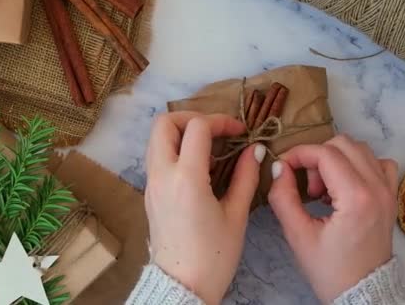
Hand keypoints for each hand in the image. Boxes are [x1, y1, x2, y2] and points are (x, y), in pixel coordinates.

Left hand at [145, 112, 265, 303]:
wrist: (182, 287)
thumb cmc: (214, 256)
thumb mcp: (236, 215)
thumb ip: (245, 177)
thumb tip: (254, 150)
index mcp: (186, 178)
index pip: (197, 127)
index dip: (221, 121)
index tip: (240, 132)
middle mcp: (162, 174)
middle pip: (164, 123)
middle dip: (192, 118)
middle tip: (216, 131)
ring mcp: (151, 184)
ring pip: (157, 139)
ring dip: (181, 134)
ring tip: (210, 150)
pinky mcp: (150, 194)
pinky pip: (158, 158)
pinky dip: (176, 151)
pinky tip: (200, 169)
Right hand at [268, 135, 398, 301]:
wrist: (362, 292)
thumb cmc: (330, 270)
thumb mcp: (298, 236)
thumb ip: (283, 197)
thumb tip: (278, 167)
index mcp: (357, 199)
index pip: (325, 153)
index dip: (299, 154)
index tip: (283, 167)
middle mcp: (378, 188)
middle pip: (343, 144)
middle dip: (317, 157)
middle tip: (307, 186)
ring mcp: (389, 190)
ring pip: (360, 149)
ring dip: (336, 160)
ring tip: (324, 189)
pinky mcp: (391, 196)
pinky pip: (378, 163)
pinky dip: (358, 165)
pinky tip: (344, 186)